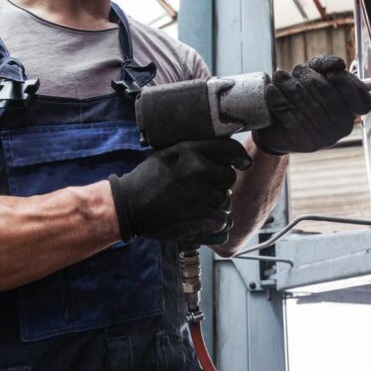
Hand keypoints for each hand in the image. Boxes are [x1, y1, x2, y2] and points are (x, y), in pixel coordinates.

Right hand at [108, 138, 247, 240]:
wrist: (127, 206)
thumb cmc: (146, 180)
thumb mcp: (167, 154)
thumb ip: (192, 152)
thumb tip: (220, 154)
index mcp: (189, 149)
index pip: (228, 147)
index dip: (239, 157)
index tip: (244, 163)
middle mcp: (196, 167)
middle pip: (229, 176)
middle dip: (221, 186)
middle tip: (207, 192)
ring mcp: (198, 191)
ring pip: (225, 200)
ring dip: (216, 206)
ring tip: (198, 208)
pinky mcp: (198, 214)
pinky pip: (222, 219)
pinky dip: (217, 224)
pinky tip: (205, 222)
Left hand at [253, 55, 370, 154]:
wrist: (278, 129)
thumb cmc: (301, 98)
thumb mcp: (315, 77)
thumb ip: (327, 65)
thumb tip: (338, 65)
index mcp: (351, 112)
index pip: (362, 100)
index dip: (346, 83)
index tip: (330, 74)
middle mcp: (341, 127)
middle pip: (325, 90)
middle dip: (306, 74)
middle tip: (295, 71)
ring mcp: (322, 137)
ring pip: (303, 97)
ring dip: (287, 82)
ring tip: (279, 77)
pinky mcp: (301, 140)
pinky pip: (288, 110)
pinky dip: (277, 96)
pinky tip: (273, 91)